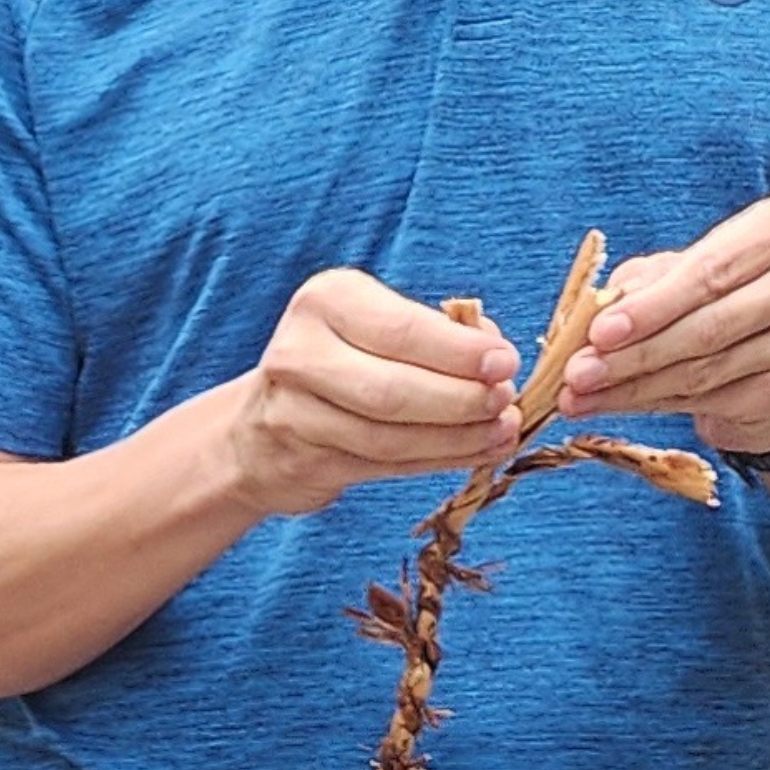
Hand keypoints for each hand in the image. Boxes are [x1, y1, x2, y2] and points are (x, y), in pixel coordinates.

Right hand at [218, 269, 524, 516]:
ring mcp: (294, 414)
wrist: (262, 426)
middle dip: (461, 399)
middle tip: (504, 400)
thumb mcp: (378, 321)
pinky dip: (442, 459)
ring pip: (390, 436)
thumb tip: (496, 357)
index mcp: (323, 303)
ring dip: (458, 436)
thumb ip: (436, 332)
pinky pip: (387, 466)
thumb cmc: (343, 358)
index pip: (401, 331)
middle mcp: (298, 355)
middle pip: (391, 390)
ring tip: (501, 429)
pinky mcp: (307, 462)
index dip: (460, 353)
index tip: (507, 363)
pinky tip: (479, 451)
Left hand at [568, 196, 769, 456]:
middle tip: (578, 373)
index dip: (651, 307)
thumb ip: (644, 282)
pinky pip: (712, 399)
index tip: (598, 332)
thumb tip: (596, 315)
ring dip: (635, 386)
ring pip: (708, 369)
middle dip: (635, 354)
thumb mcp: (681, 269)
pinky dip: (654, 403)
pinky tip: (615, 405)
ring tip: (580, 396)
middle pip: (712, 325)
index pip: (711, 271)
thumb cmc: (720, 290)